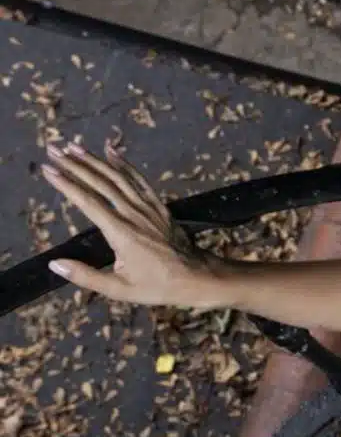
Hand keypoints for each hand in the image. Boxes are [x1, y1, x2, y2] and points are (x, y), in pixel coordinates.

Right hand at [41, 140, 209, 306]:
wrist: (197, 277)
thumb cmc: (158, 286)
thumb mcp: (120, 289)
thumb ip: (85, 276)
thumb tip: (54, 264)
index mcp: (121, 233)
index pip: (88, 202)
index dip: (66, 184)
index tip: (48, 170)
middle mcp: (134, 215)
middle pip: (101, 183)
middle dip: (75, 165)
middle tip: (54, 150)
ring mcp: (149, 209)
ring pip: (119, 178)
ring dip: (95, 160)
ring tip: (74, 146)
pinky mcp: (160, 207)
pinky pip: (140, 180)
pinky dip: (125, 164)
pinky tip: (112, 150)